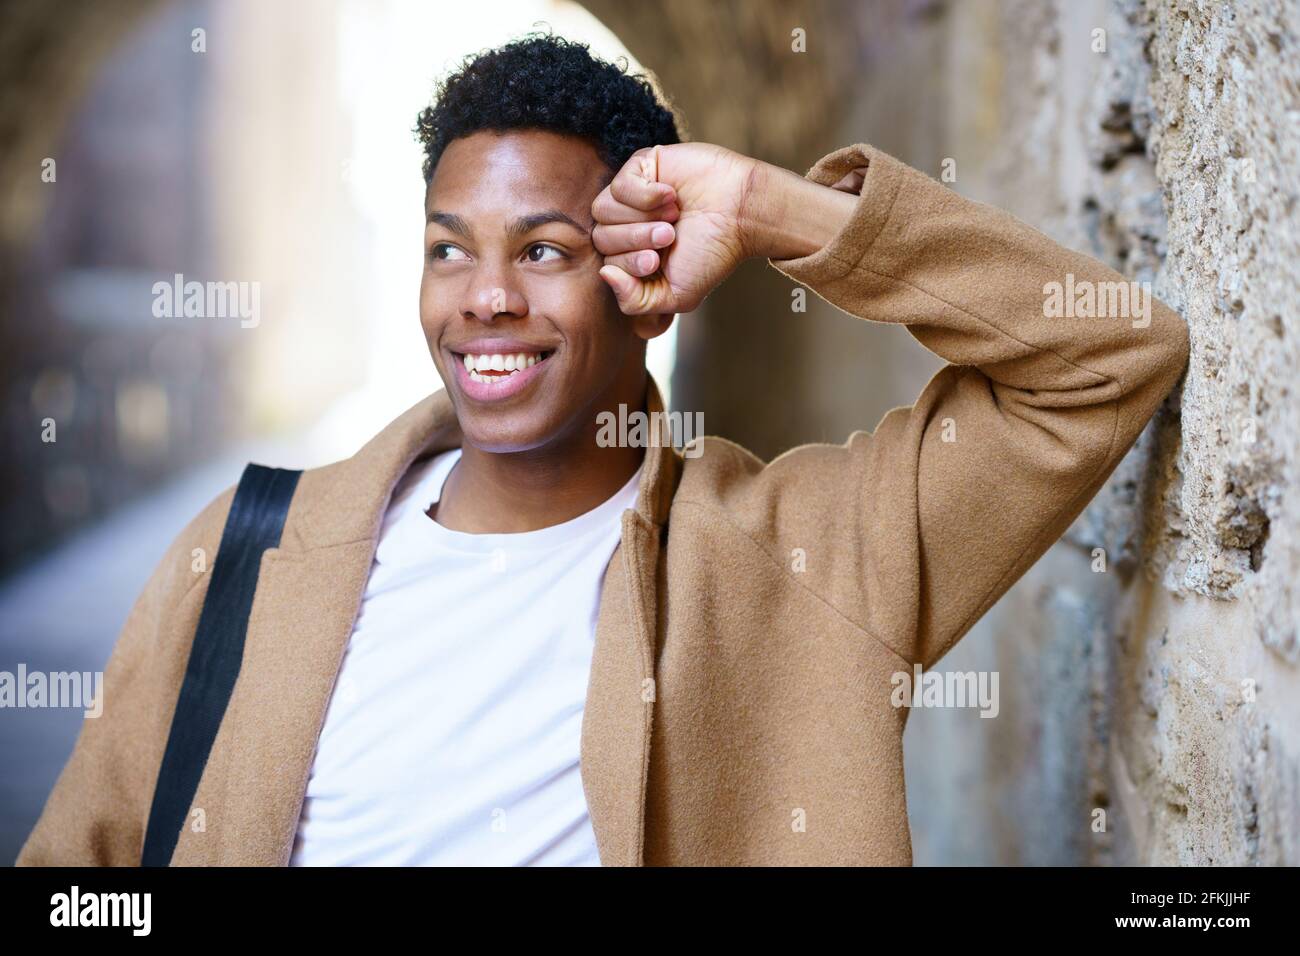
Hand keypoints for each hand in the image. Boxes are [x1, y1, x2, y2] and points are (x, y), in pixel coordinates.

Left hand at [591, 143, 759, 314]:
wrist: (742, 214)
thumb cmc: (713, 253)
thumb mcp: (677, 295)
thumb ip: (636, 301)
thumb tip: (605, 274)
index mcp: (633, 254)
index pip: (606, 262)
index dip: (628, 264)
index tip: (658, 260)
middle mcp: (628, 224)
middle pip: (601, 236)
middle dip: (635, 241)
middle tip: (670, 236)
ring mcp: (631, 194)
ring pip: (603, 210)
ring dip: (641, 219)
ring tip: (672, 218)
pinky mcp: (640, 167)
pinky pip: (620, 186)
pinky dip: (645, 196)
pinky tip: (671, 196)